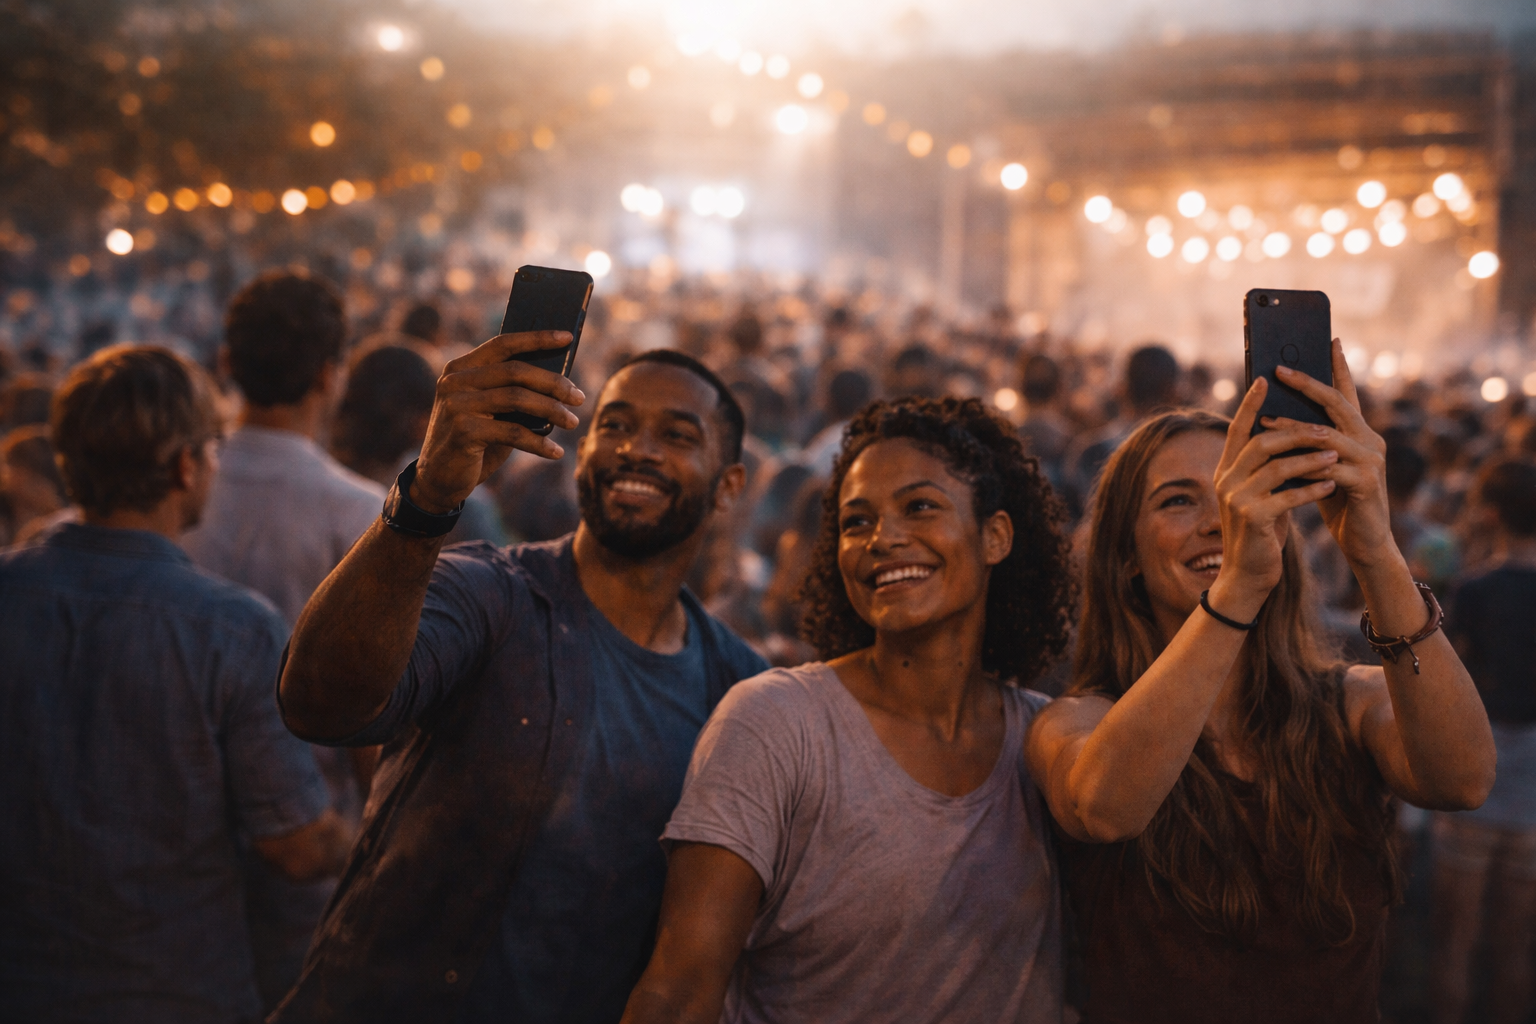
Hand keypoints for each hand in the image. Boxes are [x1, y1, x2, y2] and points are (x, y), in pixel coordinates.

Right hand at [411, 331, 585, 512]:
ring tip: (572, 422)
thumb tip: (560, 383)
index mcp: (461, 368)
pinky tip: (556, 452)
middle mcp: (455, 381)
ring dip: (552, 410)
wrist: (439, 479)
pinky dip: (539, 443)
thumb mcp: (490, 411)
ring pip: (517, 398)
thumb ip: (512, 393)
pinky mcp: (462, 431)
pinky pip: (513, 432)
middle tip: (578, 397)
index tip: (566, 338)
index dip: (536, 339)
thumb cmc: (474, 441)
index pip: (502, 344)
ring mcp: (456, 405)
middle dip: (553, 383)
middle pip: (515, 371)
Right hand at [1210, 375, 1340, 612]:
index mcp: (1226, 470)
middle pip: (1261, 442)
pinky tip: (1331, 484)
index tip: (1266, 378)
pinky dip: (1312, 488)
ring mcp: (1237, 500)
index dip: (1251, 403)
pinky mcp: (1253, 519)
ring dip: (1310, 459)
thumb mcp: (1260, 493)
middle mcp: (1226, 480)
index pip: (1237, 428)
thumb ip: (1268, 467)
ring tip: (1336, 454)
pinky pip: (1288, 496)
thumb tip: (1295, 434)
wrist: (1247, 574)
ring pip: (1277, 467)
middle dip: (1296, 432)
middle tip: (1326, 427)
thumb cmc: (1261, 530)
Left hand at [1265, 338, 1395, 570]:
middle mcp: (1370, 440)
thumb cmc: (1337, 501)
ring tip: (1266, 421)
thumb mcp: (1317, 466)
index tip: (1331, 338)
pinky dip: (1306, 464)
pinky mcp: (1367, 483)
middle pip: (1337, 404)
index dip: (1339, 366)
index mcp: (1359, 433)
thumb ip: (1306, 443)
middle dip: (1308, 384)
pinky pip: (1330, 467)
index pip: (1347, 393)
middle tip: (1281, 369)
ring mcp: (1371, 460)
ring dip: (1294, 429)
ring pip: (1328, 436)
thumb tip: (1271, 417)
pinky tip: (1286, 463)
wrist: (1364, 541)